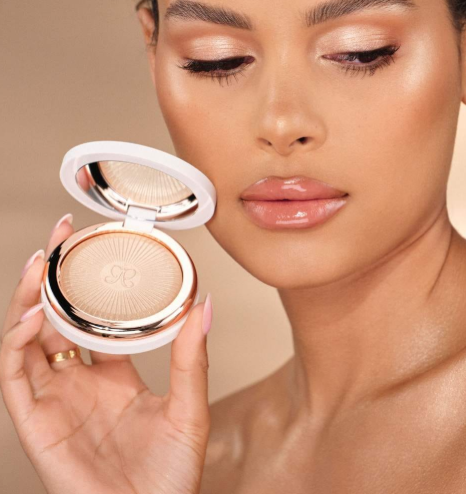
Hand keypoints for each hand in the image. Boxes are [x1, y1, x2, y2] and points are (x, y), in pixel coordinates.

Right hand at [0, 214, 212, 493]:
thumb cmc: (170, 475)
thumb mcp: (189, 407)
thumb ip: (192, 358)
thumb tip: (204, 305)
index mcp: (113, 374)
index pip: (92, 318)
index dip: (89, 284)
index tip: (96, 245)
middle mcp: (79, 382)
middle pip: (55, 319)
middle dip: (52, 277)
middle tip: (61, 236)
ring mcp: (54, 400)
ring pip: (27, 339)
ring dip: (28, 300)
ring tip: (40, 265)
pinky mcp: (36, 423)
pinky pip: (15, 376)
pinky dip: (17, 343)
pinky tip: (33, 315)